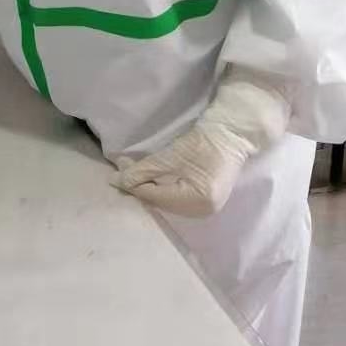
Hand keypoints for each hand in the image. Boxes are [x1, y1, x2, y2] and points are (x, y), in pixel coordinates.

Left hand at [113, 71, 290, 216]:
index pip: (156, 196)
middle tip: (121, 174)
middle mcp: (203, 211)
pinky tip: (150, 183)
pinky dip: (161, 192)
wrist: (230, 135)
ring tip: (132, 176)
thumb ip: (143, 171)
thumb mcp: (170, 157)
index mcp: (198, 201)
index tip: (114, 174)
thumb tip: (117, 181)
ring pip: (167, 204)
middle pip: (161, 203)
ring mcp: (206, 210)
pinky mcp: (205, 203)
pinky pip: (176, 202)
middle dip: (139, 189)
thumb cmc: (203, 142)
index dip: (133, 185)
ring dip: (148, 191)